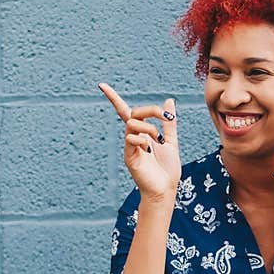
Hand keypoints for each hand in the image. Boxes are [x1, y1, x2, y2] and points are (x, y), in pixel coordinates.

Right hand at [98, 82, 180, 201]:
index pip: (125, 112)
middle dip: (150, 110)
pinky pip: (131, 139)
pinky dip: (142, 140)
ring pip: (132, 124)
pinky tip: (149, 150)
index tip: (101, 85)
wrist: (166, 189)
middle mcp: (133, 138)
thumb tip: (169, 101)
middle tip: (165, 117)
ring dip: (149, 128)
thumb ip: (169, 122)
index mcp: (142, 133)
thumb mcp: (171, 141)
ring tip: (158, 141)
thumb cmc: (168, 169)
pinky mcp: (129, 157)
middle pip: (133, 113)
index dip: (113, 98)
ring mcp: (129, 147)